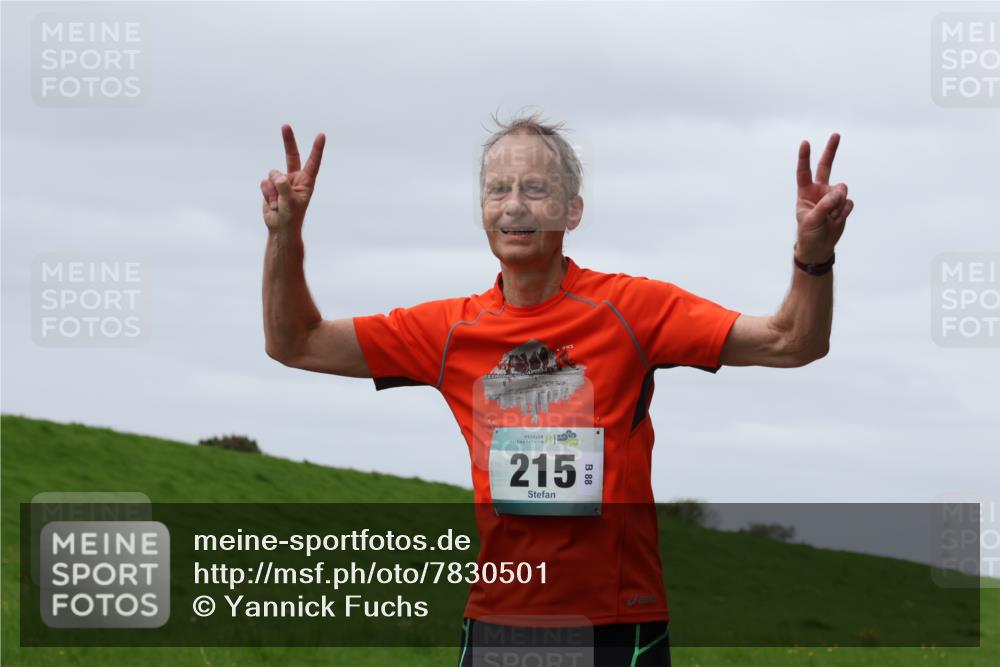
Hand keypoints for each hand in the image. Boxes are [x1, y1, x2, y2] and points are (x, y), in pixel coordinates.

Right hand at [260, 125, 325, 231]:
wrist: (280, 228)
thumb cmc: (291, 217)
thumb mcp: (290, 203)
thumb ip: (284, 187)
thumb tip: (276, 175)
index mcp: (306, 182)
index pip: (312, 163)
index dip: (317, 149)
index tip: (321, 136)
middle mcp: (294, 178)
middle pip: (291, 155)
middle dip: (288, 140)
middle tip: (285, 126)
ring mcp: (281, 181)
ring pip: (272, 174)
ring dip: (273, 191)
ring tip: (278, 203)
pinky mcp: (270, 186)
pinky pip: (264, 183)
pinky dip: (266, 194)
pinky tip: (272, 203)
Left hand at [795, 133, 853, 262]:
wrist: (820, 246)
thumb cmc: (809, 232)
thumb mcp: (812, 220)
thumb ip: (825, 205)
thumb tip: (840, 192)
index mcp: (805, 192)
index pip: (804, 172)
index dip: (804, 158)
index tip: (805, 143)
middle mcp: (819, 190)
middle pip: (826, 167)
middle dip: (831, 150)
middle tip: (836, 134)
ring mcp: (832, 196)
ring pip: (842, 191)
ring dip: (838, 205)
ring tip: (830, 218)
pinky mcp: (843, 204)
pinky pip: (849, 203)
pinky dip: (844, 213)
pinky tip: (836, 220)